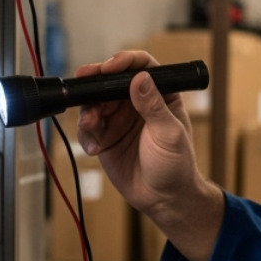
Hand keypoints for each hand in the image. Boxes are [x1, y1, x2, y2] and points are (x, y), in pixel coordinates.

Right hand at [74, 50, 223, 260]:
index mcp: (160, 94)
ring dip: (88, 111)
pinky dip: (86, 135)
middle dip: (95, 80)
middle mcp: (136, 102)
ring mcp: (119, 118)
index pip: (141, 66)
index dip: (124, 61)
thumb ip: (153, 106)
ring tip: (91, 125)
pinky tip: (94, 148)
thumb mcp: (169, 134)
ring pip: (94, 102)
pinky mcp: (105, 136)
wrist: (163, 199)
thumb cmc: (177, 166)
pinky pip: (87, 128)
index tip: (110, 66)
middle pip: (111, 80)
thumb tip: (140, 78)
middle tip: (83, 80)